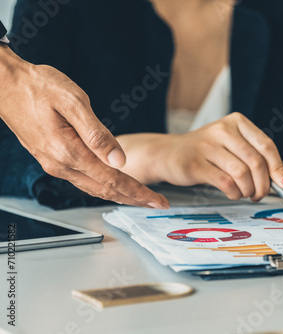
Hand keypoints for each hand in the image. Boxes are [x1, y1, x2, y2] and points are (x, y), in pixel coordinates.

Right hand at [0, 45, 168, 208]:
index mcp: (69, 151)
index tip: (158, 201)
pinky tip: (114, 185)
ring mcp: (54, 164)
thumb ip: (97, 133)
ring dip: (120, 195)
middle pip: (105, 190)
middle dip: (134, 199)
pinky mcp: (52, 159)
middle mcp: (60, 164)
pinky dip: (104, 186)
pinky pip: (83, 180)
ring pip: (94, 188)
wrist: (5, 85)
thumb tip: (120, 159)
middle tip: (158, 204)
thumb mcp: (73, 101)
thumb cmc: (39, 86)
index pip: (113, 180)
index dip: (138, 193)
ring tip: (142, 198)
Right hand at [117, 112, 282, 200]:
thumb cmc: (205, 152)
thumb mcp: (231, 146)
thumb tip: (282, 180)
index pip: (266, 145)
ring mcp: (207, 145)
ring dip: (248, 190)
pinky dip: (234, 193)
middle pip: (256, 162)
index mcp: (236, 122)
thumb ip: (254, 157)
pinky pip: (225, 182)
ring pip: (242, 173)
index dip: (278, 168)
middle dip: (264, 184)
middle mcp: (223, 130)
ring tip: (245, 193)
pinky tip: (232, 193)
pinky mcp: (195, 163)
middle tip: (260, 194)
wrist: (167, 153)